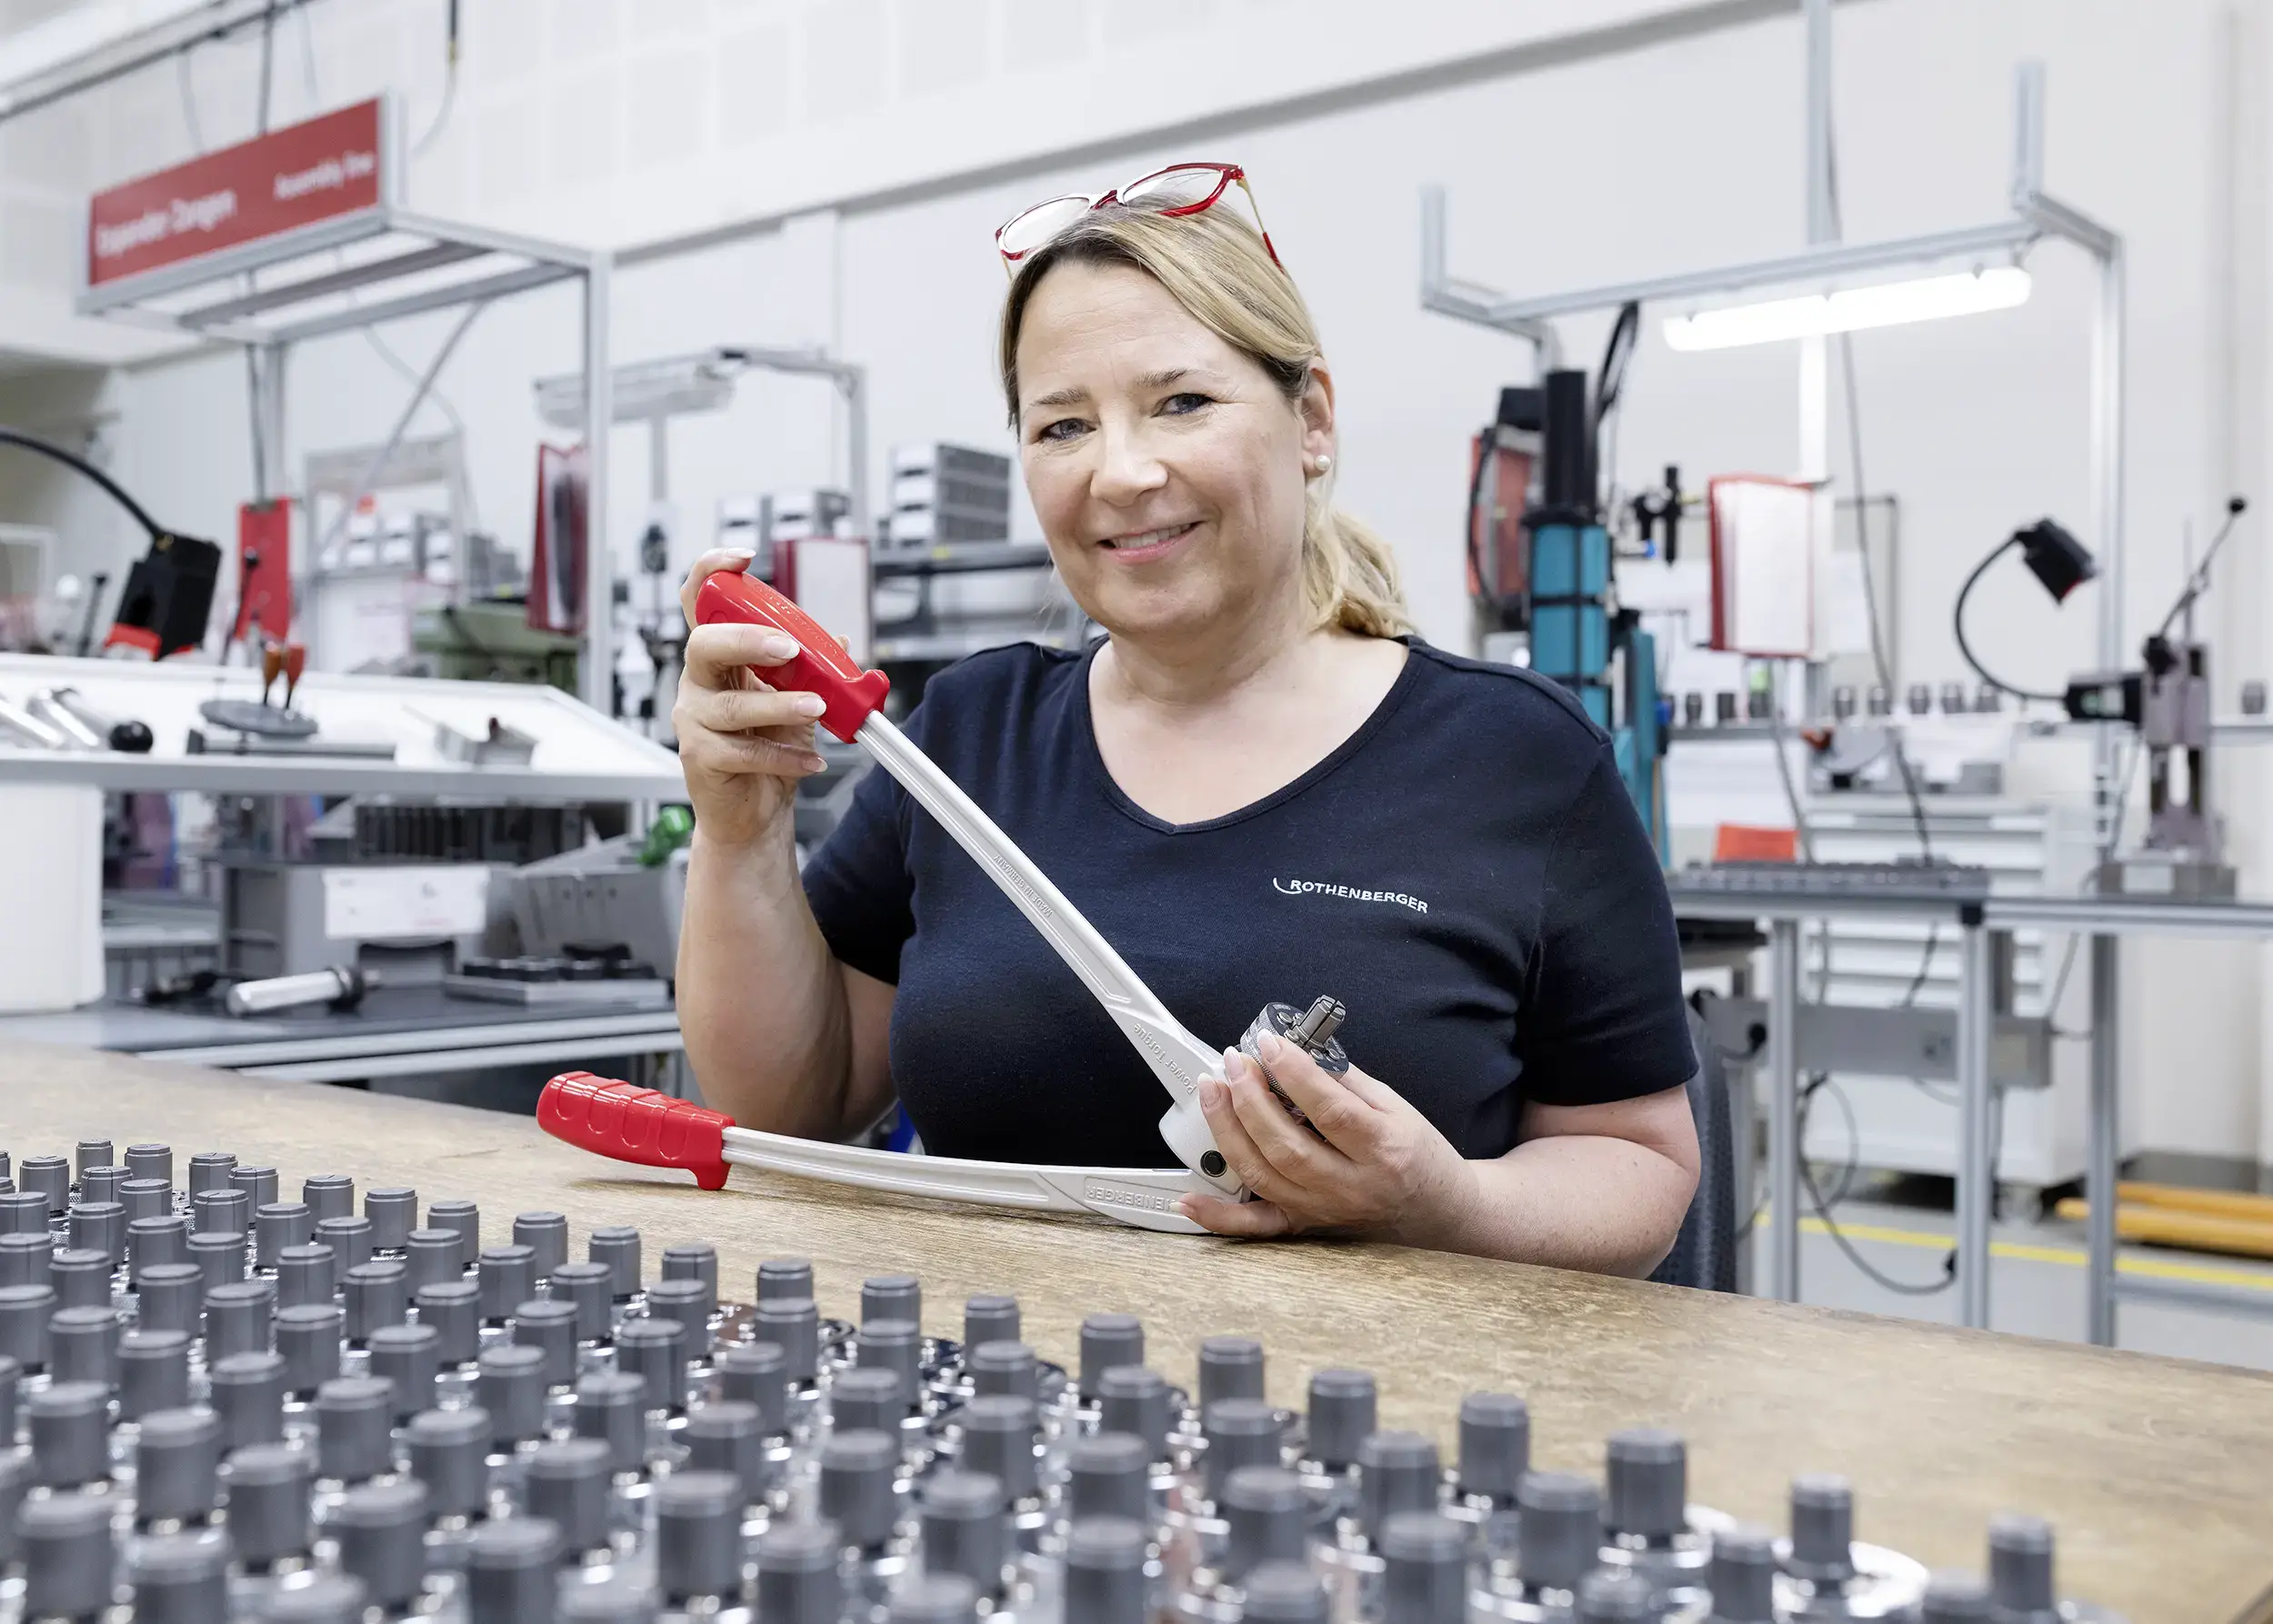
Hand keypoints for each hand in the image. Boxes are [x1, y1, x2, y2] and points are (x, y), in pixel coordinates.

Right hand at [672, 549, 830, 851]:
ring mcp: (694, 720)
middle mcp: (700, 682)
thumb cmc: (769, 751)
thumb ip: (814, 670)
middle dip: (749, 640)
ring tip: (816, 709)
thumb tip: (841, 642)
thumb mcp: (799, 701)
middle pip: (705, 643)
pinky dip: (784, 756)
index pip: (701, 602)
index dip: (713, 572)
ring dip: (781, 705)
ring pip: (732, 704)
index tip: (743, 558)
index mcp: (721, 656)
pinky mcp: (700, 757)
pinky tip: (812, 761)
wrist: (755, 811)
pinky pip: (743, 752)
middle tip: (791, 650)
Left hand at [1177, 1030, 1479, 1245]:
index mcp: (1382, 1149)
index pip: (1329, 1109)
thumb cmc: (1417, 1154)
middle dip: (1250, 1099)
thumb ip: (1345, 1081)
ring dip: (1228, 1131)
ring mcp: (1323, 1209)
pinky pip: (1255, 1227)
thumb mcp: (1395, 1106)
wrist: (1436, 1210)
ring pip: (1263, 1174)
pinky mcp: (1305, 1224)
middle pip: (1286, 1145)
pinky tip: (1187, 1198)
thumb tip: (1296, 1052)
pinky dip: (1217, 1216)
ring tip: (1213, 1091)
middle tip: (1234, 1063)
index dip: (1293, 1074)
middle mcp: (1351, 1185)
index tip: (1269, 1044)